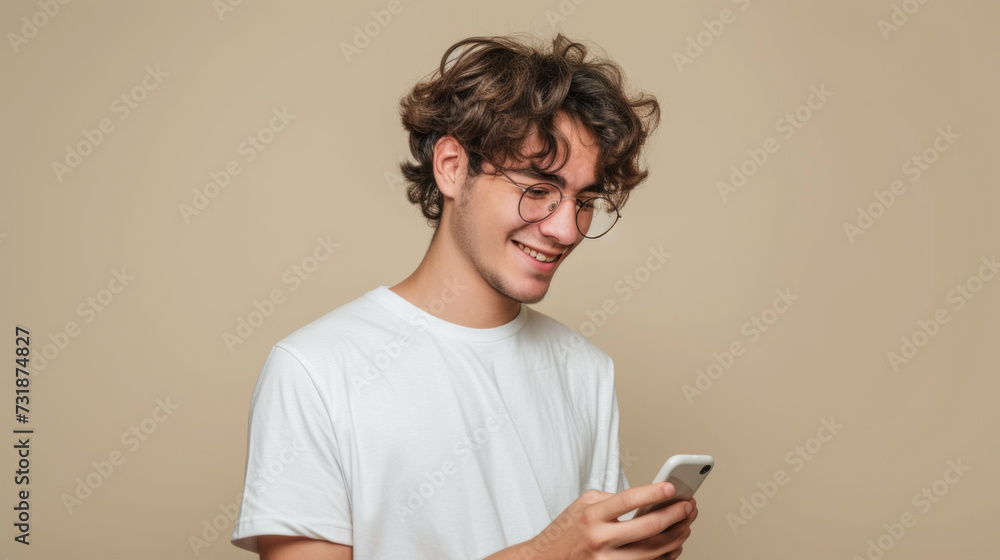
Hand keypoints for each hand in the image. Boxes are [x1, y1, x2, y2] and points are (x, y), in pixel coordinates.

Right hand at [516, 483, 698, 559]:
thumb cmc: (568, 530)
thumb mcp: (584, 505)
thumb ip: (612, 500)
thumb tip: (648, 499)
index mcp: (592, 516)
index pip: (627, 500)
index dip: (653, 493)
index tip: (672, 487)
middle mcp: (600, 540)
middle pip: (648, 528)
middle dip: (675, 515)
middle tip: (689, 505)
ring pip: (654, 551)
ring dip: (677, 536)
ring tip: (687, 523)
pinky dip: (666, 555)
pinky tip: (675, 543)